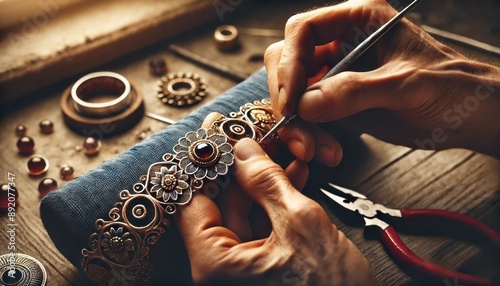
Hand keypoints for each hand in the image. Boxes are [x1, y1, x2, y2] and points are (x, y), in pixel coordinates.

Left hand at [175, 138, 374, 284]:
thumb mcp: (301, 225)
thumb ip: (268, 183)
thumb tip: (244, 151)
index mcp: (215, 263)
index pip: (194, 200)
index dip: (208, 164)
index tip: (221, 136)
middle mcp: (221, 268)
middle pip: (219, 203)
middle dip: (242, 169)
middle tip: (257, 139)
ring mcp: (242, 267)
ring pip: (243, 211)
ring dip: (263, 181)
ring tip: (283, 152)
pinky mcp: (263, 266)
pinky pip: (262, 224)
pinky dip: (276, 201)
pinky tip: (293, 175)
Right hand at [265, 0, 499, 158]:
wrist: (469, 116)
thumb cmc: (450, 86)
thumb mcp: (406, 84)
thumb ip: (355, 91)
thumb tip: (305, 105)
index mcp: (357, 21)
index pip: (304, 31)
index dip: (290, 63)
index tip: (292, 98)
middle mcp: (340, 45)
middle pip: (288, 63)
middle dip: (288, 99)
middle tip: (297, 128)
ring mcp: (336, 76)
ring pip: (293, 95)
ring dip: (298, 125)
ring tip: (317, 150)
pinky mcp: (337, 104)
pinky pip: (307, 118)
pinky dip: (309, 136)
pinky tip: (326, 152)